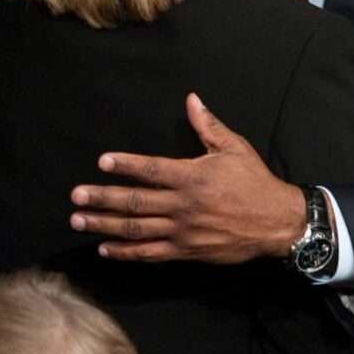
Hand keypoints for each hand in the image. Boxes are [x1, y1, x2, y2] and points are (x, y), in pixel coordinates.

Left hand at [69, 93, 304, 262]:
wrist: (276, 222)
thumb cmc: (254, 182)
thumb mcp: (235, 148)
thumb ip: (208, 126)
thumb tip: (191, 99)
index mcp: (193, 176)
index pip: (151, 169)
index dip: (125, 165)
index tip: (102, 162)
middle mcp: (183, 205)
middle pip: (134, 201)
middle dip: (102, 198)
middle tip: (76, 196)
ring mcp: (182, 230)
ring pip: (135, 229)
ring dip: (104, 225)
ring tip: (79, 220)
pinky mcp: (185, 251)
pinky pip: (149, 253)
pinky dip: (125, 252)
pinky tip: (105, 248)